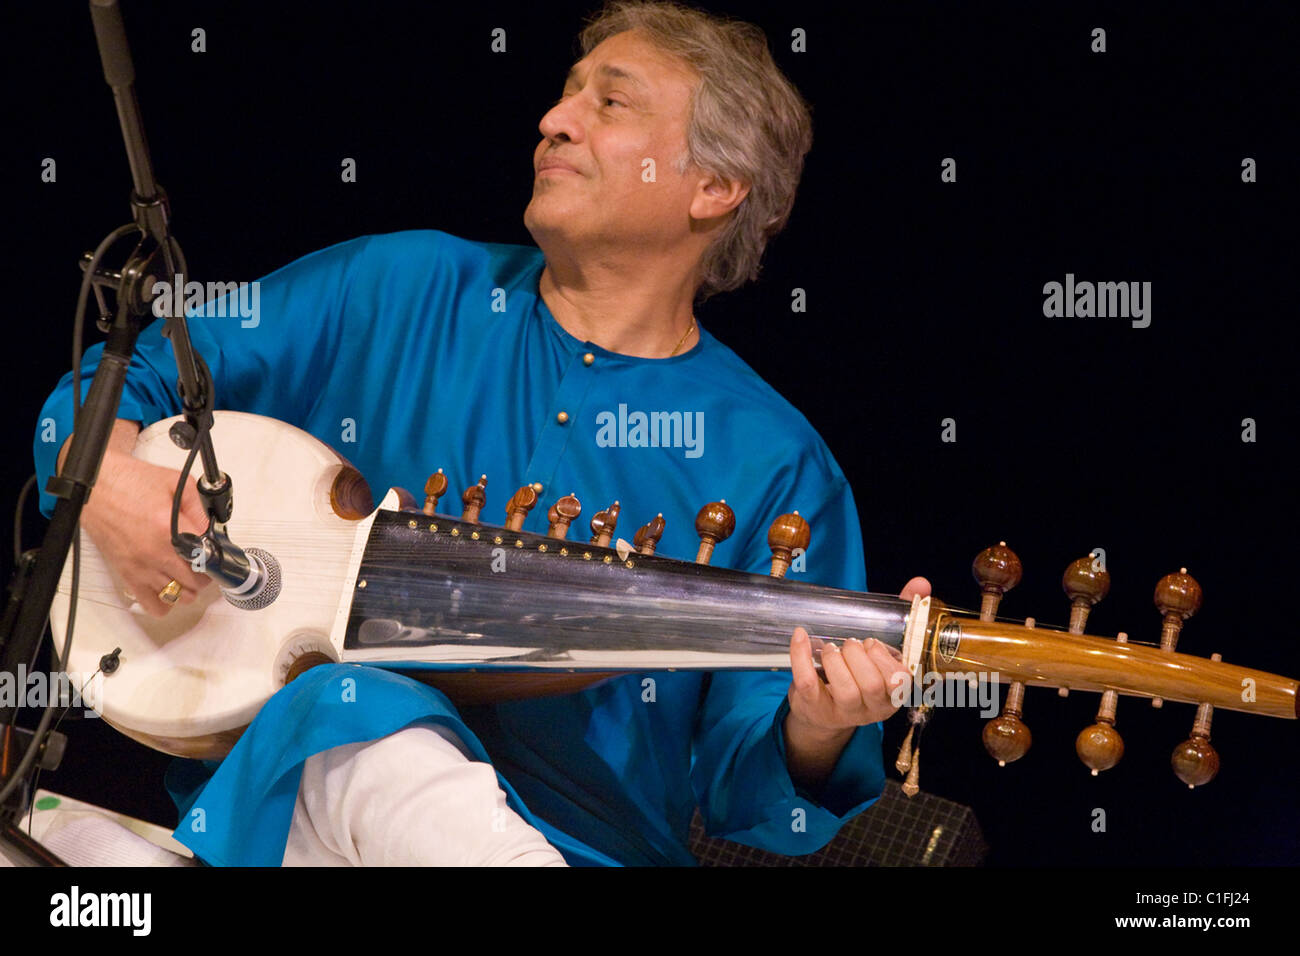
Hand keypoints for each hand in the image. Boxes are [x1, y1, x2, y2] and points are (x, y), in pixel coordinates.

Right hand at [79, 445, 213, 616]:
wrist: (94, 488)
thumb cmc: (129, 482)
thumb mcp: (175, 483)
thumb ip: (199, 508)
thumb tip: (211, 530)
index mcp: (170, 528)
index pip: (208, 557)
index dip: (216, 557)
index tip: (214, 553)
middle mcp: (156, 552)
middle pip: (196, 582)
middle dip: (205, 573)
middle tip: (202, 562)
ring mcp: (141, 566)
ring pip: (178, 596)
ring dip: (187, 588)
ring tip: (186, 574)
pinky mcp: (126, 574)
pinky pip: (152, 604)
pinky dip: (164, 602)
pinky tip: (167, 587)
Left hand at [787, 576, 930, 733]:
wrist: (822, 710)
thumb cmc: (857, 675)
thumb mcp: (880, 654)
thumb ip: (903, 619)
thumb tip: (920, 584)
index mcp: (894, 694)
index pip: (899, 681)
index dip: (884, 657)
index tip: (872, 643)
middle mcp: (873, 708)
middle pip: (871, 685)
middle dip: (859, 656)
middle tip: (850, 644)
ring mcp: (844, 711)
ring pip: (845, 690)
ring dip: (836, 661)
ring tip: (832, 648)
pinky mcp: (815, 707)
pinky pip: (808, 683)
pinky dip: (802, 655)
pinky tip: (801, 637)